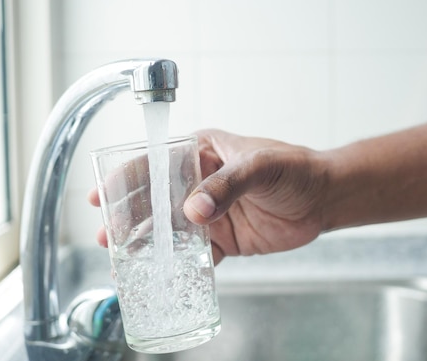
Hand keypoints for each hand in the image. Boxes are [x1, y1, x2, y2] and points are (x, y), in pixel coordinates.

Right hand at [90, 129, 328, 263]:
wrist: (324, 197)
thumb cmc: (294, 169)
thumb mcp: (260, 166)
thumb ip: (227, 185)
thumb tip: (194, 211)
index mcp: (202, 152)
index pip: (157, 162)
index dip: (126, 178)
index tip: (102, 195)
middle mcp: (199, 181)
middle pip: (155, 199)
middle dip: (128, 216)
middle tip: (107, 236)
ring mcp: (209, 211)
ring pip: (170, 228)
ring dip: (147, 242)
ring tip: (122, 258)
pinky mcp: (223, 238)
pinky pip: (195, 253)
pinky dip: (178, 264)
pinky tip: (160, 274)